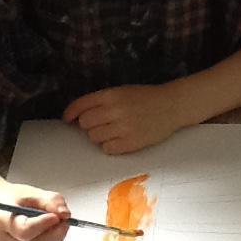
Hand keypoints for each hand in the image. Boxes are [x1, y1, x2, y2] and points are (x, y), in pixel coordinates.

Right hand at [0, 178, 70, 240]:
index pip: (24, 231)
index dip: (43, 225)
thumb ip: (50, 201)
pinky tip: (45, 231)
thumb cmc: (11, 198)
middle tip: (65, 220)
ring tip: (55, 222)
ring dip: (52, 238)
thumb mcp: (30, 192)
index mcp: (2, 221)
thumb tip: (65, 214)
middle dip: (54, 234)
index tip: (57, 216)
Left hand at [63, 84, 183, 153]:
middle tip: (101, 124)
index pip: (81, 105)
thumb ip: (101, 101)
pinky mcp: (131, 143)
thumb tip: (77, 117)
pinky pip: (107, 148)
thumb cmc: (145, 98)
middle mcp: (115, 110)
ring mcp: (123, 127)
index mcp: (111, 95)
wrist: (172, 106)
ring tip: (113, 131)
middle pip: (85, 123)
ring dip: (99, 136)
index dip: (70, 112)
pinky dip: (110, 146)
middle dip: (89, 124)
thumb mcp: (122, 92)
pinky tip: (119, 139)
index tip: (67, 119)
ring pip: (94, 137)